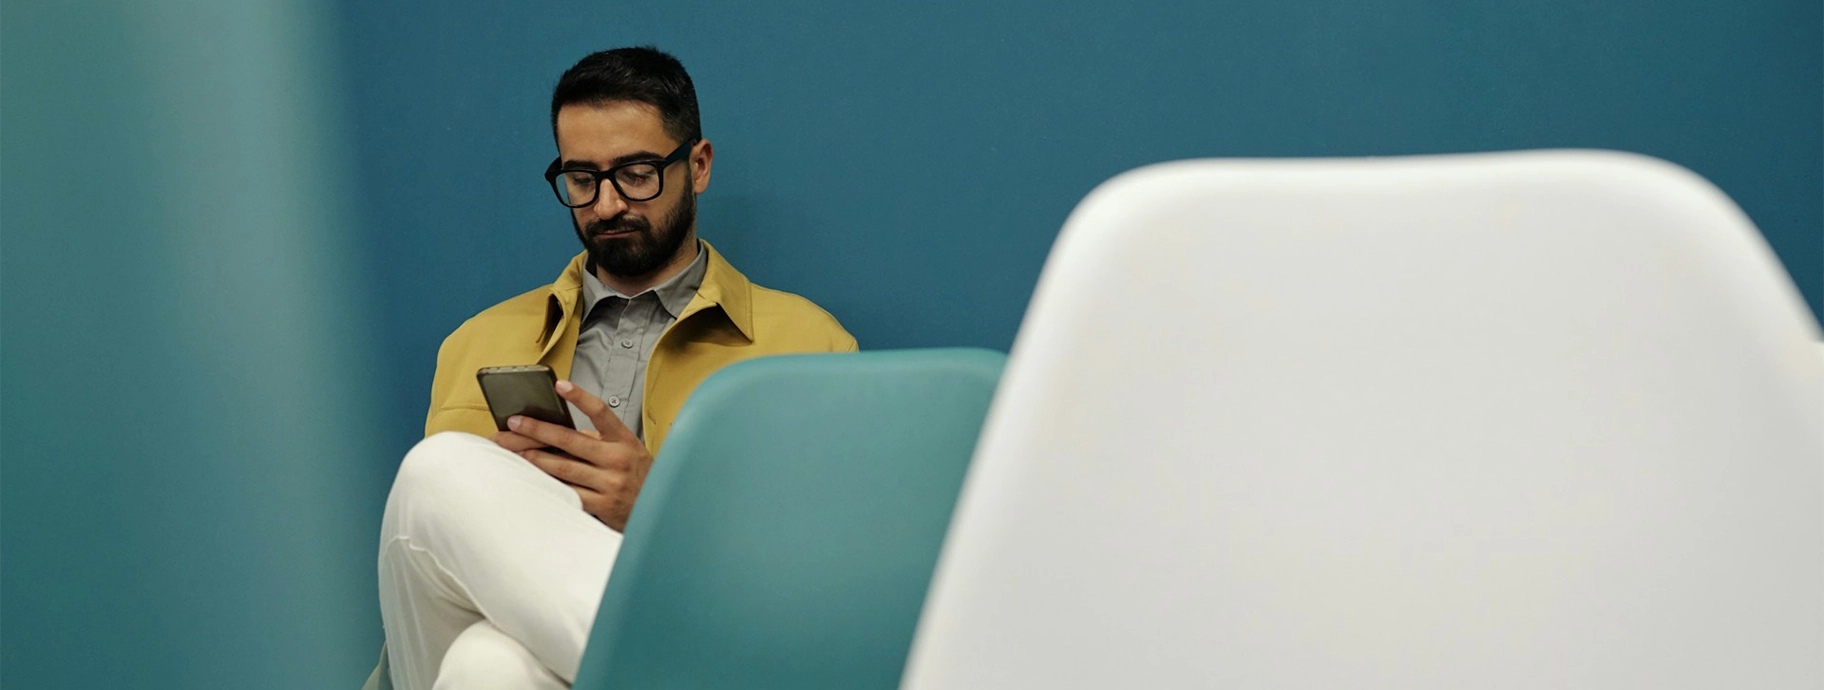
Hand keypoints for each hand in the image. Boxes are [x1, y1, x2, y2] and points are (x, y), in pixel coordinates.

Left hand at [490, 380, 652, 531]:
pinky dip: (548, 484)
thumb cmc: (637, 475)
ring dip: (536, 458)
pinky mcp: (602, 505)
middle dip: (538, 429)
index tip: (560, 385)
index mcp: (624, 440)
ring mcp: (610, 483)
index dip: (580, 397)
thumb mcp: (626, 450)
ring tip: (516, 450)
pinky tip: (534, 478)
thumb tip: (556, 430)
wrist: (657, 508)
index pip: (600, 412)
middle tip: (515, 422)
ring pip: (563, 468)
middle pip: (571, 440)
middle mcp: (617, 459)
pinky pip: (568, 492)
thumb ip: (598, 441)